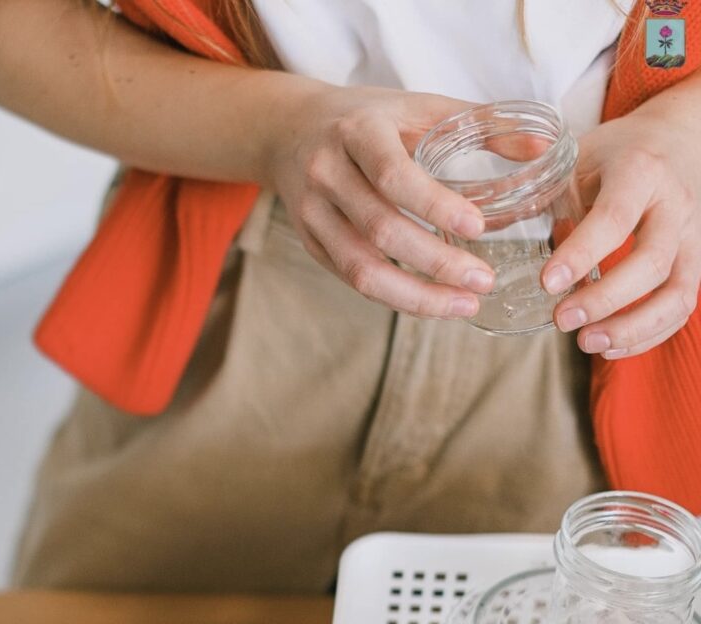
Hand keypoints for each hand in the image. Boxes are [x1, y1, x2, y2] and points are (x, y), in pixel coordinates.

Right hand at [265, 83, 495, 318]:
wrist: (289, 132)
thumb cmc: (365, 120)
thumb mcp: (415, 107)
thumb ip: (477, 124)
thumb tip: (544, 150)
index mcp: (358, 133)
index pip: (394, 175)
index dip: (435, 206)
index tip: (478, 229)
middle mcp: (327, 174)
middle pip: (381, 231)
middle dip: (436, 264)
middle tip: (483, 282)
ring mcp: (313, 214)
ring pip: (361, 270)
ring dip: (415, 297)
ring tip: (463, 307)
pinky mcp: (311, 245)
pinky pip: (353, 281)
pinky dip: (395, 298)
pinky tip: (432, 303)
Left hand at [543, 112, 700, 357]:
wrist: (678, 138)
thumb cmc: (615, 155)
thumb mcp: (576, 155)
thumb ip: (539, 188)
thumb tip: (484, 225)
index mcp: (639, 171)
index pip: (615, 218)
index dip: (581, 254)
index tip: (547, 283)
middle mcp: (674, 205)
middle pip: (651, 262)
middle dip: (605, 299)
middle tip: (561, 320)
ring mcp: (691, 237)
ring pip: (676, 293)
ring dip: (631, 327)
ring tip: (585, 342)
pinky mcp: (695, 262)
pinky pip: (681, 307)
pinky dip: (647, 335)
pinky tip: (608, 347)